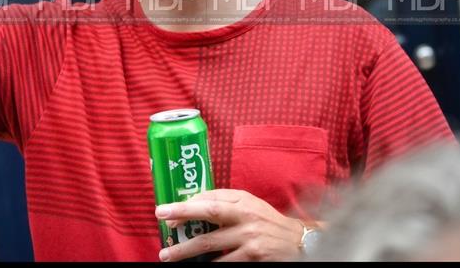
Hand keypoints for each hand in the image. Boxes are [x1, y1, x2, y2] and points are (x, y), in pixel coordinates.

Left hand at [155, 189, 303, 261]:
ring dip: (186, 251)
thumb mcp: (248, 204)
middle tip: (162, 224)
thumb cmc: (266, 220)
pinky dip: (209, 264)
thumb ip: (224, 201)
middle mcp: (245, 216)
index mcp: (242, 200)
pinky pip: (224, 262)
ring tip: (168, 255)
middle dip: (182, 218)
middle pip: (209, 216)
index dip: (185, 205)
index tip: (165, 211)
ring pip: (211, 244)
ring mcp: (249, 238)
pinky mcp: (253, 256)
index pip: (209, 199)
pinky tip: (196, 265)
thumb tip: (191, 203)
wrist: (297, 241)